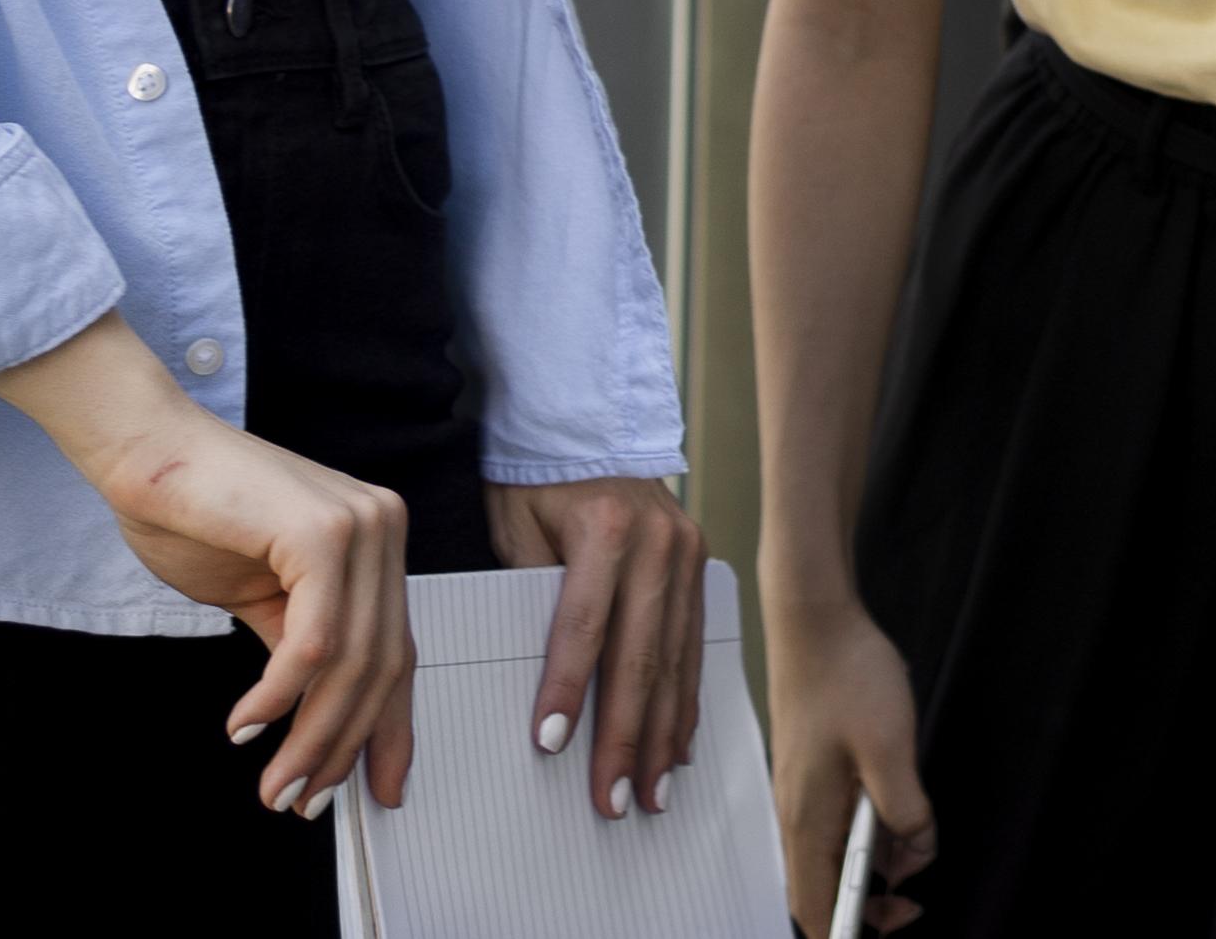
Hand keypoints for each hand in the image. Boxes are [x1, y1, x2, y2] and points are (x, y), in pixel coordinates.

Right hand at [0, 312, 415, 820]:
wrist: (144, 451)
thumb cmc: (192, 513)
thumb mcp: (261, 595)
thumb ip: (300, 644)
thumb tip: (314, 718)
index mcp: (376, 542)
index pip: (399, 650)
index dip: (390, 728)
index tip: (379, 788)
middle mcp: (383, 529)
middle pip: (383, 666)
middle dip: (343, 747)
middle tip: (304, 801)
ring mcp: (360, 526)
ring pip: (352, 663)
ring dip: (309, 738)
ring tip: (274, 784)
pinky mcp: (323, 532)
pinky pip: (313, 643)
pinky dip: (279, 697)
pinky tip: (246, 726)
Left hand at [489, 475, 709, 829]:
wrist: (588, 417)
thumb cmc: (535, 480)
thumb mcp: (516, 528)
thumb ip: (531, 596)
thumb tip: (532, 678)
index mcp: (607, 528)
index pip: (585, 625)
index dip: (568, 689)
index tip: (551, 747)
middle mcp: (659, 541)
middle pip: (641, 655)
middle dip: (627, 736)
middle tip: (613, 798)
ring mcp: (688, 552)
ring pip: (676, 659)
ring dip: (663, 733)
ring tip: (651, 792)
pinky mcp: (700, 562)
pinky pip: (694, 643)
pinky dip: (686, 699)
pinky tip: (680, 746)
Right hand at [766, 575, 933, 934]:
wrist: (814, 619)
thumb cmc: (846, 676)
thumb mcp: (890, 748)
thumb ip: (906, 810)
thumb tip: (917, 851)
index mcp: (807, 820)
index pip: (814, 908)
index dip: (846, 932)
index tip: (890, 924)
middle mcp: (795, 815)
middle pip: (817, 889)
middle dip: (862, 906)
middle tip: (909, 900)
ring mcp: (800, 792)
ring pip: (826, 856)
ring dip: (866, 866)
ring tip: (910, 850)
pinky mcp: (810, 771)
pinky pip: (830, 824)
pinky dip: (861, 835)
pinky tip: (893, 812)